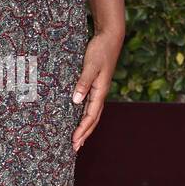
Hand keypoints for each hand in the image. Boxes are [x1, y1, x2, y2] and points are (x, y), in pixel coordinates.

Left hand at [71, 31, 122, 152]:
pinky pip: (91, 105)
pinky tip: (79, 118)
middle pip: (93, 119)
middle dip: (84, 134)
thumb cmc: (100, 50)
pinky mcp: (96, 85)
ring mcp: (99, 90)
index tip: (74, 141)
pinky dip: (85, 116)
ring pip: (93, 114)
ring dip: (85, 127)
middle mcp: (100, 93)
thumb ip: (83, 82)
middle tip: (75, 148)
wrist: (110, 37)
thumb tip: (76, 101)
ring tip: (78, 139)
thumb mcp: (90, 65)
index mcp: (100, 91)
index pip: (91, 116)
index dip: (82, 130)